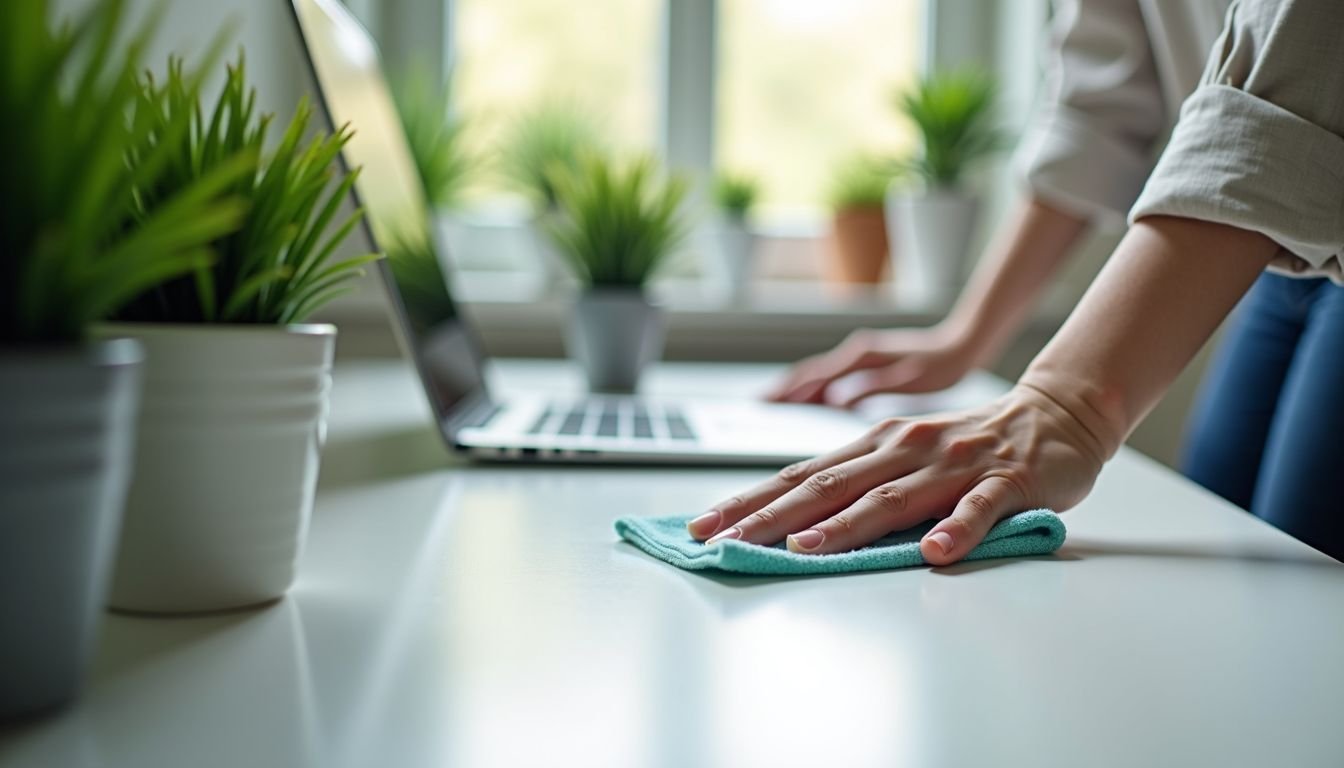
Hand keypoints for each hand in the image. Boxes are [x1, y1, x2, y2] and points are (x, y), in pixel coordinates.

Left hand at [688, 384, 1108, 564]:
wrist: (1057, 413)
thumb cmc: (972, 444)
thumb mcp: (907, 457)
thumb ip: (861, 483)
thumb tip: (796, 519)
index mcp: (877, 444)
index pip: (801, 475)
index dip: (750, 500)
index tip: (704, 525)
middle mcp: (905, 448)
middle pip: (828, 486)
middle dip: (770, 514)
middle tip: (725, 540)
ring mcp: (954, 464)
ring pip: (892, 496)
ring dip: (846, 524)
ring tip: (804, 548)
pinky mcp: (1006, 481)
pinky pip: (980, 508)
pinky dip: (957, 528)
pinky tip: (936, 551)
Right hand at [765, 326, 977, 406]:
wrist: (963, 342)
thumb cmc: (942, 364)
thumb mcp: (909, 378)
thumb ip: (870, 387)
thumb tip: (834, 400)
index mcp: (861, 356)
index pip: (815, 376)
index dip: (789, 392)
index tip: (765, 404)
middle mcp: (855, 353)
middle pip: (808, 374)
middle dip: (782, 390)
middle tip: (757, 406)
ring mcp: (859, 357)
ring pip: (817, 374)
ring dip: (794, 389)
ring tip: (771, 405)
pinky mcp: (866, 364)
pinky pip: (830, 377)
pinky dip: (812, 389)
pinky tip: (806, 402)